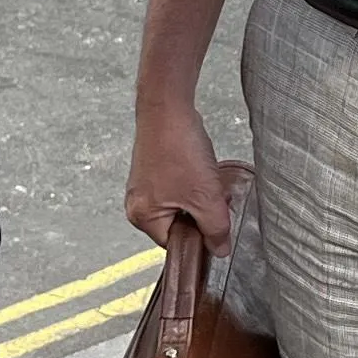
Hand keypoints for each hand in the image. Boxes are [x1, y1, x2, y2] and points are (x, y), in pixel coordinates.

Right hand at [125, 99, 231, 250]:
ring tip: (205, 178)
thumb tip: (220, 250)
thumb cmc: (178, 149)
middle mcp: (137, 203)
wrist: (168, 106)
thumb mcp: (205, 198)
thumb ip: (215, 229)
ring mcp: (144, 185)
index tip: (217, 225)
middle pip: (178, 225)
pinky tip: (200, 168)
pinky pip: (178, 188)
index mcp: (142, 217)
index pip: (175, 245)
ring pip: (181, 205)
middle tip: (213, 196)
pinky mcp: (153, 169)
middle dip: (201, 214)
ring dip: (200, 197)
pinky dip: (193, 182)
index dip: (200, 238)